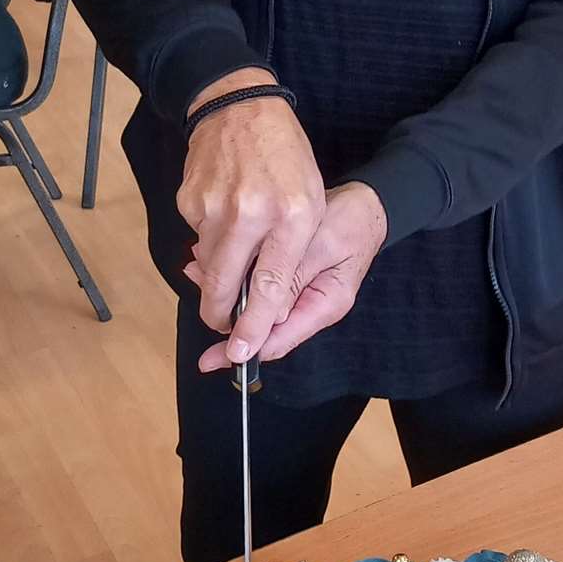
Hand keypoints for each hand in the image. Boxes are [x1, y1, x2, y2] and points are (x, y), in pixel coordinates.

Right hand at [178, 69, 325, 357]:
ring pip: (207, 267)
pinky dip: (208, 240)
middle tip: (223, 325)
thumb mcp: (310, 202)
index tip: (243, 351)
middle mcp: (252, 213)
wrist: (240, 107)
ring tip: (234, 248)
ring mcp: (215, 207)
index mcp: (293, 216)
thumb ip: (293, 255)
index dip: (254, 324)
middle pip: (225, 286)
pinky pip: (196, 239)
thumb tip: (268, 306)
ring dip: (216, 273)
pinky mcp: (189, 201)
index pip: (271, 286)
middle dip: (220, 315)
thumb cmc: (285, 157)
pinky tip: (223, 214)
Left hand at [197, 181, 387, 371]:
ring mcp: (301, 294)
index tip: (212, 358)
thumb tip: (263, 313)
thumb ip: (293, 278)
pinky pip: (261, 286)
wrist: (368, 203)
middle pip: (263, 326)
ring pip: (257, 305)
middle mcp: (310, 306)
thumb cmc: (350, 221)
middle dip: (226, 313)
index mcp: (324, 306)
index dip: (243, 350)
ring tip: (197, 269)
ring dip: (227, 291)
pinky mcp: (291, 278)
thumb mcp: (322, 246)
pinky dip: (239, 276)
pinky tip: (216, 260)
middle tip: (195, 283)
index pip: (278, 341)